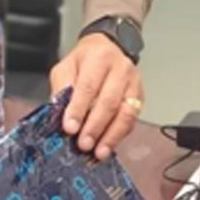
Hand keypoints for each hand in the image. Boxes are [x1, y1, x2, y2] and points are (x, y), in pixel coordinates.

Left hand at [49, 34, 143, 159]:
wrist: (107, 48)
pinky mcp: (140, 96)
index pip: (88, 86)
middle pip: (108, 102)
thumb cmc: (85, 61)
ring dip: (111, 135)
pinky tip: (108, 145)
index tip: (70, 128)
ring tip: (98, 151)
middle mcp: (120, 69)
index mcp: (98, 58)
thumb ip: (62, 88)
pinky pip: (132, 119)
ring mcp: (133, 83)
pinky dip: (120, 135)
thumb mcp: (66, 67)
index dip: (78, 109)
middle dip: (95, 126)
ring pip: (125, 113)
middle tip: (83, 144)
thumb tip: (60, 114)